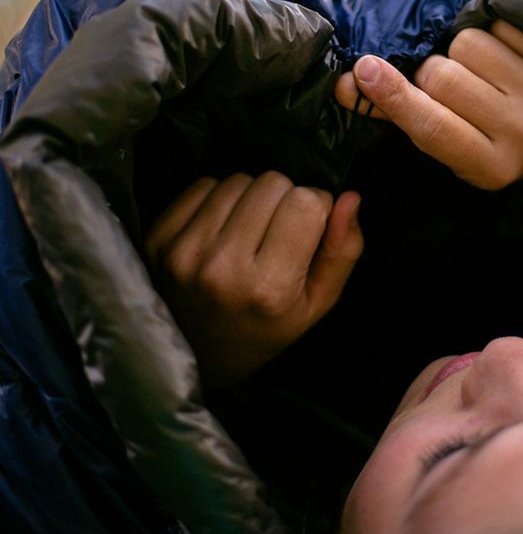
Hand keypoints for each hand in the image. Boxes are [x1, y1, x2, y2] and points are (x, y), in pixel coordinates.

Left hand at [145, 171, 362, 390]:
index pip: (305, 201)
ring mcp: (184, 251)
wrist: (198, 353)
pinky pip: (204, 184)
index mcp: (269, 288)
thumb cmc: (267, 327)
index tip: (309, 231)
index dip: (316, 208)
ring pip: (239, 180)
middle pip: (272, 182)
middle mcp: (222, 267)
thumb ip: (342, 252)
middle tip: (277, 234)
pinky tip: (221, 230)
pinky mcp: (159, 238)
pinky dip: (219, 199)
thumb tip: (351, 198)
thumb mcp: (318, 303)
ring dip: (251, 199)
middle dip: (284, 200)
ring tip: (249, 233)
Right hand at [335, 20, 522, 189]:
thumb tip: (346, 83)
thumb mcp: (449, 145)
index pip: (431, 126)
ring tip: (481, 71)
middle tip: (448, 84)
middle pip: (441, 76)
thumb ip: (401, 115)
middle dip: (432, 73)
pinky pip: (499, 23)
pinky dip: (492, 33)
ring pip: (468, 43)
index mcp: (490, 166)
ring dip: (462, 51)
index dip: (393, 96)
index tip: (362, 70)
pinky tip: (505, 57)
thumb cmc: (491, 141)